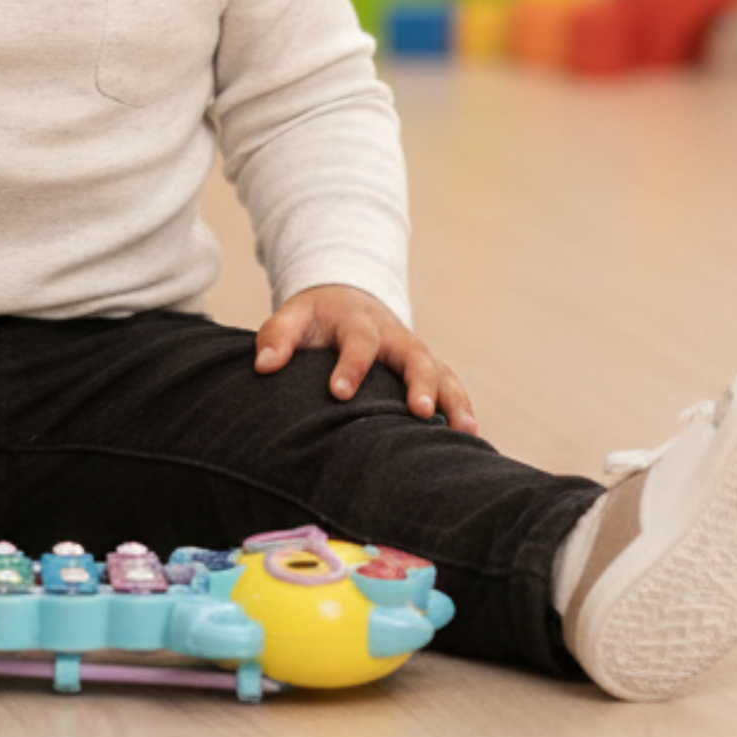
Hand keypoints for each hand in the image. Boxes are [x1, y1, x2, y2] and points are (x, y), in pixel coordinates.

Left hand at [253, 283, 478, 429]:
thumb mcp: (294, 316)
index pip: (357, 342)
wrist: (347, 299)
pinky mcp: (427, 368)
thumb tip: (264, 365)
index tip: (339, 393)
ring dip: (453, 399)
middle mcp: (393, 337)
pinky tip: (472, 438)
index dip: (350, 366)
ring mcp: (414, 352)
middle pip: (413, 355)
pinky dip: (462, 407)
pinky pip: (451, 385)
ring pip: (441, 372)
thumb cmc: (316, 319)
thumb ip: (276, 336)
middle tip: (419, 410)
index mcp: (357, 323)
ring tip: (465, 431)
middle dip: (418, 382)